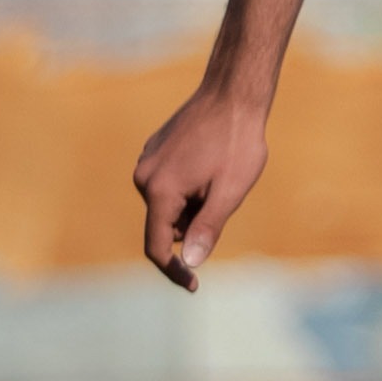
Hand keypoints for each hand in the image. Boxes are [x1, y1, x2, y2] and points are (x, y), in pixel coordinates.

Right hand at [133, 84, 270, 286]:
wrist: (233, 94)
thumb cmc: (238, 142)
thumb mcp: (230, 191)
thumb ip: (208, 228)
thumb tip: (192, 262)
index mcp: (158, 190)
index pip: (156, 246)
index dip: (174, 270)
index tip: (194, 286)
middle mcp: (143, 177)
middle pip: (165, 225)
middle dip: (193, 226)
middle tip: (225, 198)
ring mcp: (146, 162)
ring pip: (168, 205)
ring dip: (193, 206)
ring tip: (220, 177)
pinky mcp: (154, 152)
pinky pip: (169, 186)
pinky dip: (189, 189)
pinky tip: (212, 165)